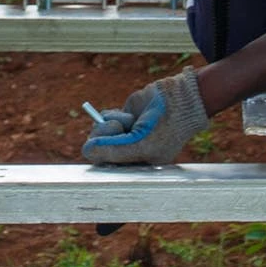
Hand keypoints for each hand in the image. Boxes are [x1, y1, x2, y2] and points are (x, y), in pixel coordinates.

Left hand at [82, 69, 209, 164]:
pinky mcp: (121, 119)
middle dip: (105, 136)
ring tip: (130, 121)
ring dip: (111, 124)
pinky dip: (112, 115)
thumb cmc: (165, 129)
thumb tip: (87, 149)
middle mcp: (126, 152)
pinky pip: (103, 118)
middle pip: (98, 147)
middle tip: (119, 129)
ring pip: (98, 131)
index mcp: (133, 166)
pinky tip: (128, 115)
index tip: (106, 146)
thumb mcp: (142, 145)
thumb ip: (114, 150)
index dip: (102, 154)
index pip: (105, 166)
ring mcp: (123, 134)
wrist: (178, 100)